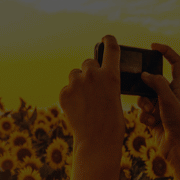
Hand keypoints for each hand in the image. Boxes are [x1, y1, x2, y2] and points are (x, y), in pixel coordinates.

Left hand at [59, 34, 127, 155]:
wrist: (97, 141)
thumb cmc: (112, 123)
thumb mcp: (115, 97)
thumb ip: (107, 83)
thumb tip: (97, 78)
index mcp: (112, 75)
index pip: (111, 48)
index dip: (108, 40)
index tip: (106, 38)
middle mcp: (93, 75)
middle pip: (88, 63)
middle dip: (89, 72)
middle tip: (92, 88)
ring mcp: (77, 83)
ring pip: (75, 74)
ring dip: (78, 83)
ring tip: (84, 101)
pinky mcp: (64, 93)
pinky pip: (66, 89)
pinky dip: (70, 96)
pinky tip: (77, 109)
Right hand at [137, 43, 179, 168]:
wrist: (178, 149)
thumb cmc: (179, 124)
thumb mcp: (168, 99)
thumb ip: (156, 84)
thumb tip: (145, 75)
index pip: (176, 62)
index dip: (166, 51)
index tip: (153, 46)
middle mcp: (171, 95)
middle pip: (154, 81)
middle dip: (146, 86)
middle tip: (145, 91)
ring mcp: (162, 107)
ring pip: (145, 97)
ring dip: (144, 104)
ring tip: (151, 113)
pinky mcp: (155, 119)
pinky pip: (143, 112)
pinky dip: (145, 117)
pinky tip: (152, 124)